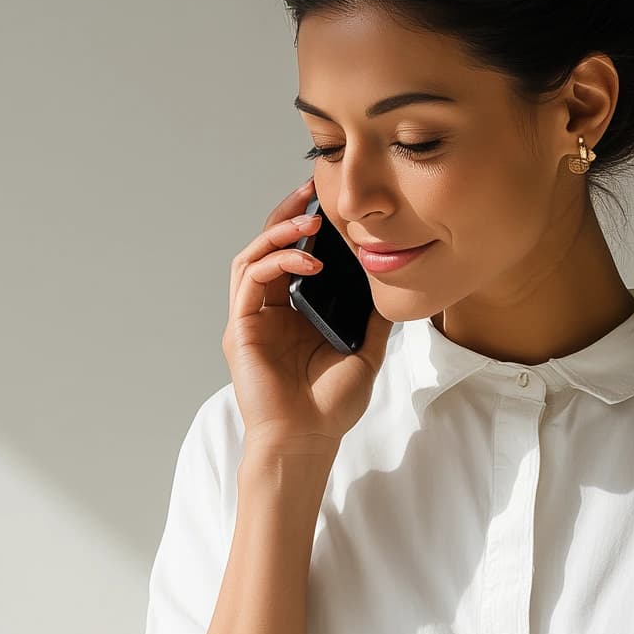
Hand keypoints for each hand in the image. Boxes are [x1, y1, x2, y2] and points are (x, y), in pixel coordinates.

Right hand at [222, 176, 390, 457]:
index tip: (326, 203)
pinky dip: (275, 262)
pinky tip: (307, 261)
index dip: (303, 226)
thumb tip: (392, 287)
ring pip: (251, 258)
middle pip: (266, 247)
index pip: (291, 256)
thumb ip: (373, 318)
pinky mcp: (241, 330)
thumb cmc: (329, 406)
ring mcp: (251, 320)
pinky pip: (249, 282)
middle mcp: (266, 311)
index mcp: (290, 313)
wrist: (307, 440)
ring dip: (278, 234)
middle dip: (286, 215)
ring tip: (309, 224)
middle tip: (310, 192)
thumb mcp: (364, 352)